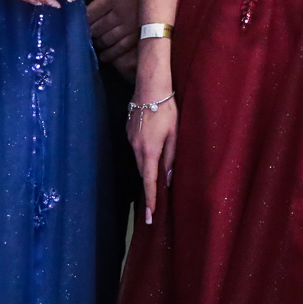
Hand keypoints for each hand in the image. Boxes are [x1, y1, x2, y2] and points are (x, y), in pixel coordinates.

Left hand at [86, 0, 141, 68]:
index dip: (82, 19)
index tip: (79, 20)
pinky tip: (105, 54)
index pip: (90, 13)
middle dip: (89, 31)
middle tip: (84, 33)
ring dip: (98, 43)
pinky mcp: (139, 35)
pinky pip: (120, 48)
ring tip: (95, 42)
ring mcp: (130, 27)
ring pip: (107, 40)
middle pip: (97, 28)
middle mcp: (120, 14)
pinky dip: (110, 53)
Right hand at [127, 63, 176, 225]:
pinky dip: (143, 153)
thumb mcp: (174, 134)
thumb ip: (171, 157)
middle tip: (154, 202)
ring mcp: (130, 139)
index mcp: (150, 150)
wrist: (150, 87)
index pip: (149, 181)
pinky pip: (136, 148)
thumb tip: (168, 177)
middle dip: (149, 185)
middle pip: (143, 172)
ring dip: (146, 167)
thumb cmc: (167, 109)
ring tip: (156, 172)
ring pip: (139, 160)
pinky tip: (151, 145)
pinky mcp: (128, 131)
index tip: (149, 215)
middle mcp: (136, 147)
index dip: (150, 199)